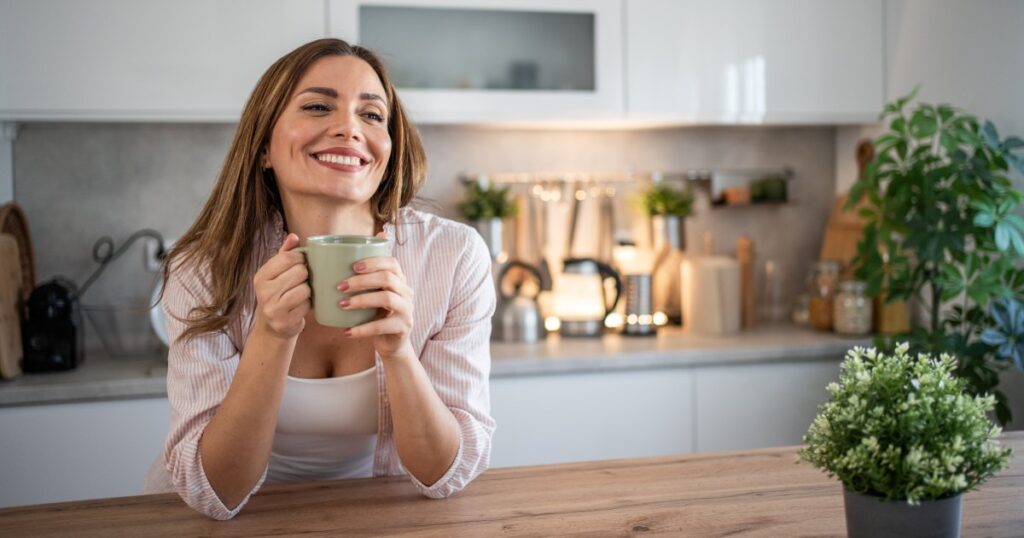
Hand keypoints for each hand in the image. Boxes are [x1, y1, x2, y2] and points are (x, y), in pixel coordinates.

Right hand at [253, 233, 310, 339]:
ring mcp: (273, 308)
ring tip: (301, 294)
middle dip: (306, 275)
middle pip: (300, 272)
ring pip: (305, 289)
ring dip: (308, 291)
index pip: (287, 258)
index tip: (302, 263)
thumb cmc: (278, 295)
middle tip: (303, 281)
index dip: (301, 258)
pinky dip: (308, 305)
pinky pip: (307, 305)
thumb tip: (294, 236)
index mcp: (261, 276)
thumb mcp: (277, 273)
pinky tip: (301, 306)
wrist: (272, 328)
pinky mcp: (285, 321)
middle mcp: (264, 292)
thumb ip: (285, 254)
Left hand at [339, 232, 413, 358]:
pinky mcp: (402, 328)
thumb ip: (364, 278)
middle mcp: (406, 292)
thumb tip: (342, 253)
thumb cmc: (377, 314)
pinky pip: (382, 326)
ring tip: (341, 305)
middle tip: (340, 286)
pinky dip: (362, 329)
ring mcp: (406, 310)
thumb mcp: (373, 294)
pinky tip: (347, 331)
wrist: (391, 343)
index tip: (353, 266)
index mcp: (399, 280)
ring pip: (386, 298)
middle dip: (362, 280)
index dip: (373, 262)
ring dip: (361, 300)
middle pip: (387, 278)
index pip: (392, 263)